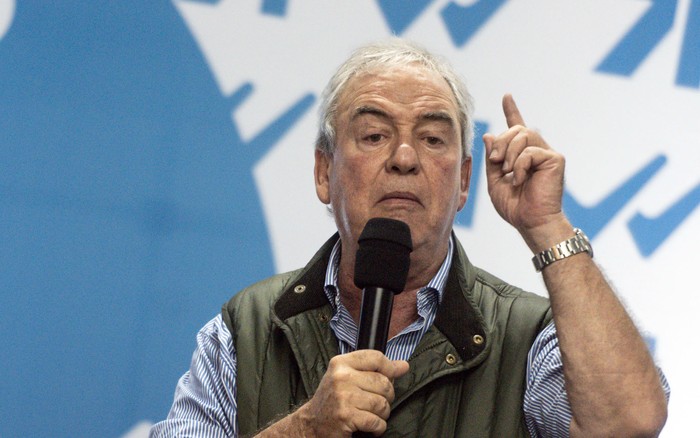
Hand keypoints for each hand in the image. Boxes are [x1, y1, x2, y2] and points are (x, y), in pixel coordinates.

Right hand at [293, 350, 409, 436]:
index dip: (390, 368)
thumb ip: (375, 369)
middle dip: (387, 396)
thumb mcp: (348, 378)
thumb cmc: (333, 399)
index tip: (392, 377)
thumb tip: (403, 365)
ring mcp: (343, 397)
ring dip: (382, 414)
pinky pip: (377, 422)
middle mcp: (341, 377)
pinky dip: (378, 428)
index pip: (376, 357)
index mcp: (341, 363)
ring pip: (382, 403)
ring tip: (372, 415)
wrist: (311, 424)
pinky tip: (371, 428)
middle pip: (384, 382)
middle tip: (377, 403)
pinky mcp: (346, 416)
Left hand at [483, 94, 569, 250]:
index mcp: (522, 155)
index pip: (517, 127)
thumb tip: (489, 135)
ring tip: (508, 172)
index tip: (506, 96)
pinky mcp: (555, 159)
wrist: (531, 222)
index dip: (512, 111)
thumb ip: (492, 159)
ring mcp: (547, 154)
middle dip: (501, 143)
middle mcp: (537, 151)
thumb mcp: (494, 181)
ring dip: (509, 154)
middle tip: (496, 162)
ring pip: (523, 135)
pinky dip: (519, 166)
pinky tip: (520, 180)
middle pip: (516, 129)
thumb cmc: (515, 206)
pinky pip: (530, 151)